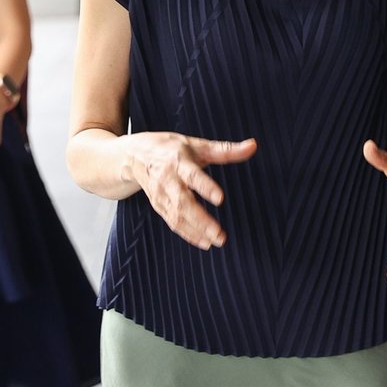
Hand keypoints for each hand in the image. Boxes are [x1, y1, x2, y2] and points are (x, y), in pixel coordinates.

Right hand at [123, 133, 257, 248]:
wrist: (133, 156)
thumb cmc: (170, 148)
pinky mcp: (159, 206)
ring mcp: (161, 195)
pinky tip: (204, 242)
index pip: (192, 175)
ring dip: (196, 231)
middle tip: (219, 233)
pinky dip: (188, 234)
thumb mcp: (197, 144)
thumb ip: (226, 150)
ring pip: (177, 216)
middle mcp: (168, 180)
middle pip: (183, 202)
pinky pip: (173, 223)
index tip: (220, 198)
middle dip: (201, 220)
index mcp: (178, 161)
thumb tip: (253, 146)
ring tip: (216, 240)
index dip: (205, 187)